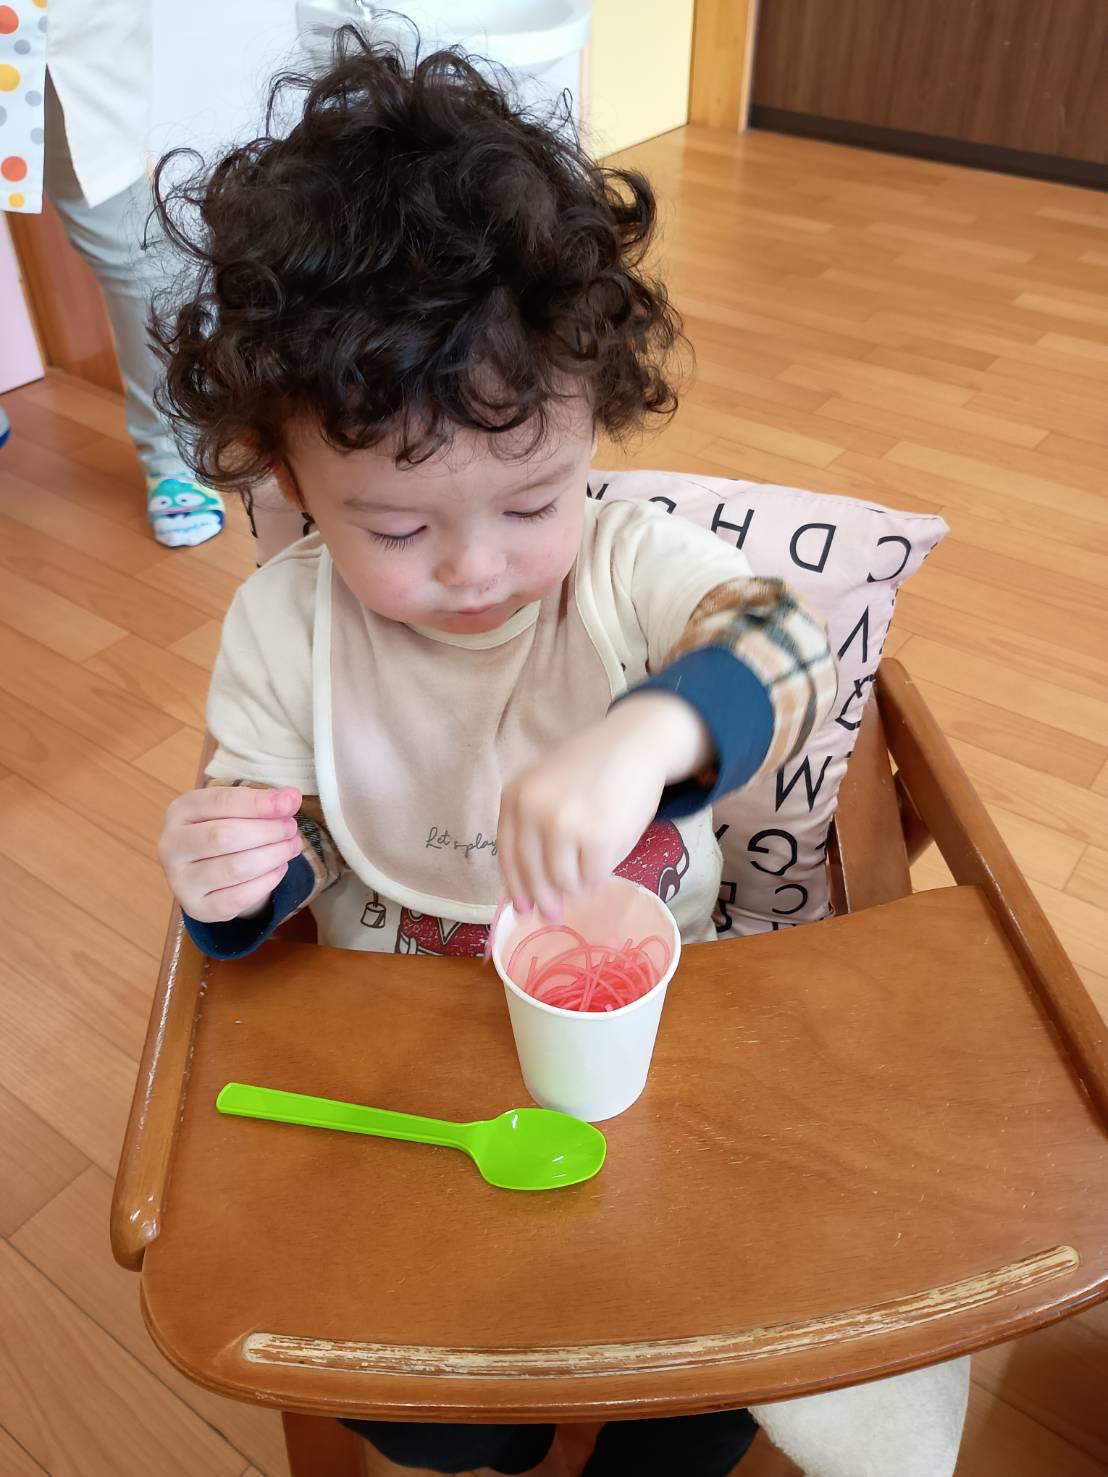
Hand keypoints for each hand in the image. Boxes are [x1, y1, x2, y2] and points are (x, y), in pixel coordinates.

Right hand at [157, 784, 304, 922]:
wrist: (202, 868)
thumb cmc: (220, 828)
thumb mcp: (235, 808)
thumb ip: (261, 802)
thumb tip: (290, 798)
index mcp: (179, 812)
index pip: (220, 802)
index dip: (258, 803)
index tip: (289, 803)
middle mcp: (171, 846)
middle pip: (225, 836)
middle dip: (267, 831)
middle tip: (291, 828)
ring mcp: (181, 881)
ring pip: (235, 868)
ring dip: (273, 855)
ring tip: (292, 846)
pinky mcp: (197, 908)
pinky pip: (239, 897)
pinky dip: (267, 881)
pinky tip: (280, 868)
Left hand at [497, 694, 711, 918]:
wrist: (635, 742)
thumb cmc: (592, 767)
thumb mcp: (547, 785)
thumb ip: (533, 826)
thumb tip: (531, 888)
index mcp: (515, 796)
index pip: (507, 855)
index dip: (516, 887)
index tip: (523, 908)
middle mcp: (533, 810)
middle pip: (532, 875)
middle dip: (545, 901)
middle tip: (554, 915)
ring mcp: (565, 825)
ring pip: (563, 882)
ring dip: (576, 888)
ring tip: (588, 877)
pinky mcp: (598, 837)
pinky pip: (593, 878)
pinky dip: (598, 880)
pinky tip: (604, 868)